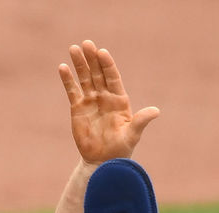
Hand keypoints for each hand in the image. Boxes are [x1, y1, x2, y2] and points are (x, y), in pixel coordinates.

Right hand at [58, 40, 160, 163]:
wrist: (102, 162)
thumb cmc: (120, 149)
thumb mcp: (132, 135)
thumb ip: (141, 121)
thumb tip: (156, 111)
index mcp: (119, 100)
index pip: (112, 77)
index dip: (107, 65)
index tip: (102, 53)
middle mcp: (105, 97)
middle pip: (97, 73)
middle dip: (92, 59)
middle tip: (86, 43)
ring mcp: (91, 101)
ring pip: (84, 78)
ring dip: (79, 64)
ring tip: (73, 49)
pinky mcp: (78, 108)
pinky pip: (72, 91)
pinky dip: (67, 80)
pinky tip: (63, 68)